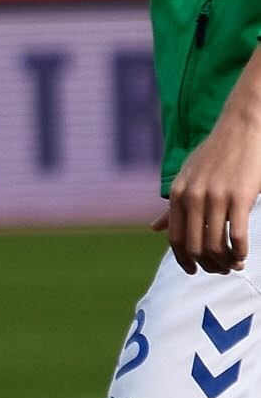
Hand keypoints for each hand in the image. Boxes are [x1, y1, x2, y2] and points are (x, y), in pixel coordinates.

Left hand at [165, 101, 260, 274]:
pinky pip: (237, 235)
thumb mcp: (187, 177)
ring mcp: (216, 196)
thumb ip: (172, 206)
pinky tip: (243, 255)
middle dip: (207, 265)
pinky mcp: (240, 196)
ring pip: (215, 244)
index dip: (183, 259)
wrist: (242, 127)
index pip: (174, 238)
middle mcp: (193, 197)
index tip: (194, 270)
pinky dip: (239, 251)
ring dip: (225, 262)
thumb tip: (154, 229)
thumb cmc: (216, 154)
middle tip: (220, 271)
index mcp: (178, 194)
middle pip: (194, 246)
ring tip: (234, 265)